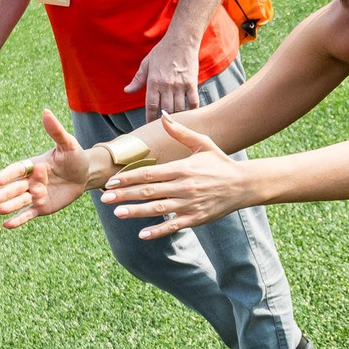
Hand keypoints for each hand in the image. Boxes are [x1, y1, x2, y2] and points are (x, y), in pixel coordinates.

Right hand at [0, 110, 96, 225]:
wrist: (85, 174)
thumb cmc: (75, 157)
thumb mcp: (68, 144)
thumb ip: (55, 131)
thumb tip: (46, 111)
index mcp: (32, 165)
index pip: (16, 170)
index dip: (5, 176)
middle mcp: (30, 181)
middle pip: (14, 188)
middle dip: (3, 193)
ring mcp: (34, 195)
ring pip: (19, 202)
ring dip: (8, 206)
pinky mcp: (41, 208)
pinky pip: (28, 214)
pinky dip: (18, 220)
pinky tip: (6, 225)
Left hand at [98, 116, 252, 238]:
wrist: (244, 184)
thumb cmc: (220, 163)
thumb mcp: (202, 144)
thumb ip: (180, 132)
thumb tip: (163, 115)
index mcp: (181, 168)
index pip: (149, 173)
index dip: (129, 177)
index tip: (111, 181)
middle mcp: (183, 186)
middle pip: (148, 191)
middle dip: (125, 194)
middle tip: (105, 198)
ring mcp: (189, 203)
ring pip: (158, 209)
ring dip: (136, 212)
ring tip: (117, 213)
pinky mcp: (196, 218)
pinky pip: (174, 225)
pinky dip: (158, 230)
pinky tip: (142, 234)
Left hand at [125, 34, 201, 118]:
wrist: (181, 40)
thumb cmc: (162, 51)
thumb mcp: (146, 63)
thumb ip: (138, 79)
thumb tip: (127, 91)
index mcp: (153, 82)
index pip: (151, 106)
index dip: (150, 118)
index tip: (149, 125)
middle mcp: (166, 85)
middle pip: (165, 110)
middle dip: (163, 121)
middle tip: (162, 126)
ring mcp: (180, 85)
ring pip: (179, 109)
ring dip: (177, 117)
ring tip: (175, 122)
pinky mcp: (192, 83)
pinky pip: (193, 102)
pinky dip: (191, 110)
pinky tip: (189, 114)